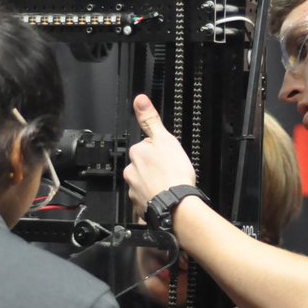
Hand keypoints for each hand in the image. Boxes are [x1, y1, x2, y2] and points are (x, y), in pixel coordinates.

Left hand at [123, 94, 196, 216]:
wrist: (177, 205)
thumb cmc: (173, 174)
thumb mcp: (165, 139)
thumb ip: (150, 120)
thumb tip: (140, 100)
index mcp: (136, 153)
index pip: (146, 146)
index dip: (159, 150)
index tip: (168, 156)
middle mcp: (131, 171)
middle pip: (143, 166)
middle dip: (154, 168)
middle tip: (170, 171)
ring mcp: (134, 190)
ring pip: (144, 183)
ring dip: (153, 184)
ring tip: (168, 187)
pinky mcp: (140, 207)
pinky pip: (146, 201)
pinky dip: (154, 200)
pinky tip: (165, 198)